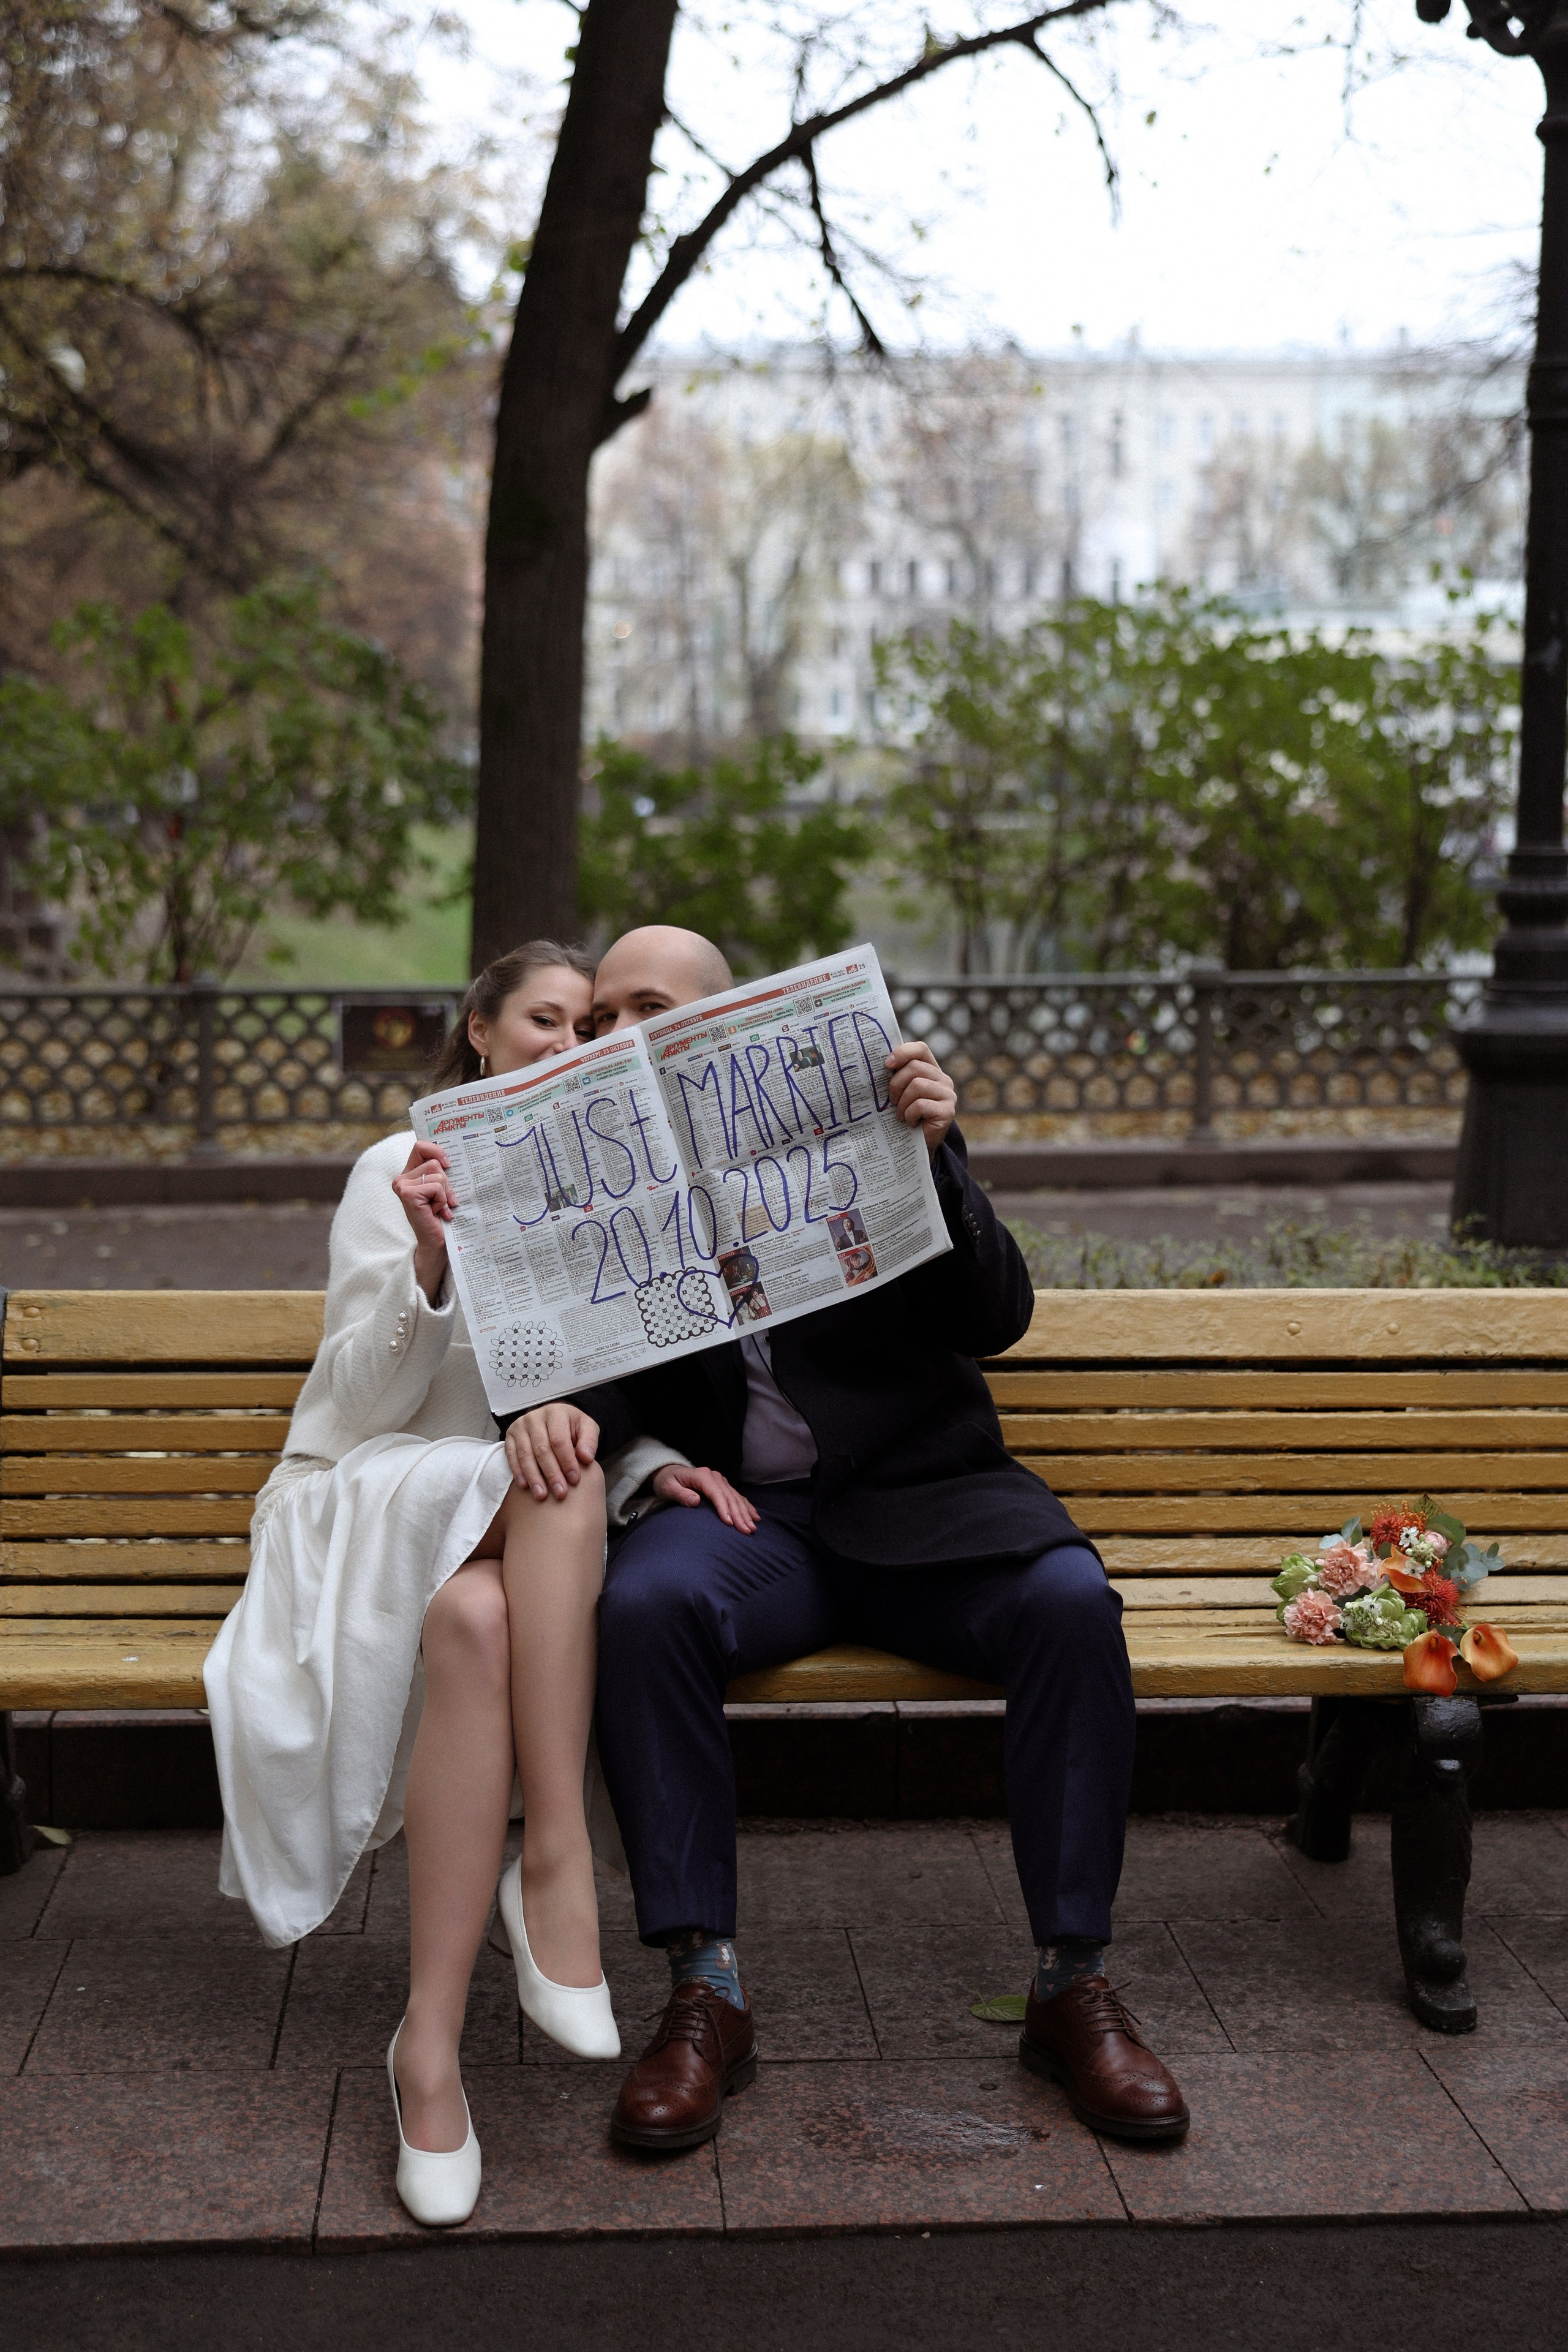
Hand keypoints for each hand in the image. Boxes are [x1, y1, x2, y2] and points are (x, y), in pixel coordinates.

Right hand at [393, 1141, 456, 1301]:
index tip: (448, 1163)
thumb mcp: (442, 1189)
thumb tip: (452, 1154)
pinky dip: (442, 1200)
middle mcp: (402, 1178)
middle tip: (444, 1201)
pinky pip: (437, 1186)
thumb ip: (441, 1171)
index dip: (436, 1150)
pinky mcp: (408, 1194)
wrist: (436, 1243)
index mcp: (409, 1173)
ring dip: (445, 1193)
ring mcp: (402, 1185)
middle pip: (435, 1162)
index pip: (420, 1146)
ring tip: (440, 1208)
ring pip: (438, 1174)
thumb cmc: (442, 1215)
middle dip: (447, 1182)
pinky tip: (437, 1213)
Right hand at [505, 1404, 599, 1501]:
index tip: (575, 1480)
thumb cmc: (571, 1426)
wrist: (553, 1418)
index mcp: (555, 1413)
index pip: (559, 1440)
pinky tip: (525, 1486)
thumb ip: (589, 1441)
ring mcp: (520, 1426)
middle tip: (560, 1493)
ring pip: (525, 1455)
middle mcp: (534, 1417)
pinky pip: (511, 1456)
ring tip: (542, 1495)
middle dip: (552, 1473)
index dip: (567, 1461)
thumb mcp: (586, 1428)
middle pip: (542, 1449)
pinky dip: (518, 1472)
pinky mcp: (510, 1436)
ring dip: (534, 1477)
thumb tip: (586, 1458)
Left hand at [651, 1463, 758, 1532]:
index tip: (730, 1523)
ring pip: (736, 1498)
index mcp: (702, 1476)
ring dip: (745, 1513)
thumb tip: (696, 1501)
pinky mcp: (722, 1486)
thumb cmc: (667, 1482)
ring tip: (752, 1527)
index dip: (724, 1508)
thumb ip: (681, 1494)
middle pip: (729, 1497)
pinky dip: (746, 1506)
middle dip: (739, 1515)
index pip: (716, 1493)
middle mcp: (714, 1476)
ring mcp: (720, 1480)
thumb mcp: (668, 1488)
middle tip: (746, 1530)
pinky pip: (737, 1496)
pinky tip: (754, 1516)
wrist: (668, 1473)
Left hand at [885, 1039, 956, 1156]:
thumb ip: (897, 1076)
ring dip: (902, 1103)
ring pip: (917, 1085)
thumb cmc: (905, 1115)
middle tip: (891, 1101)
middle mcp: (943, 1079)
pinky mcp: (948, 1111)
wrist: (917, 1145)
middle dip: (896, 1084)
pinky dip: (909, 1115)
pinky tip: (911, 1123)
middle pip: (914, 1068)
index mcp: (931, 1070)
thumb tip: (879, 1062)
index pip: (920, 1049)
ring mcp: (948, 1095)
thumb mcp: (900, 1092)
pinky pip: (920, 1105)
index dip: (903, 1052)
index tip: (886, 1064)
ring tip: (901, 1115)